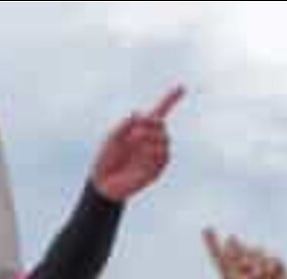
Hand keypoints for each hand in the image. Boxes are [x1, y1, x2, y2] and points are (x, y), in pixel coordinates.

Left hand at [91, 85, 184, 201]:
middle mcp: (150, 140)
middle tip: (136, 133)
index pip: (160, 112)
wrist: (104, 184)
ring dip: (152, 139)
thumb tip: (138, 113)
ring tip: (136, 144)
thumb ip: (123, 125)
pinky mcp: (156, 170)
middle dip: (151, 125)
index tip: (182, 87)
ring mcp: (154, 155)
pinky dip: (153, 154)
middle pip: (162, 125)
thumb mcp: (110, 138)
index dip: (171, 99)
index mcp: (141, 129)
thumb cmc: (105, 159)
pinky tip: (142, 158)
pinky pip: (163, 158)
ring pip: (165, 140)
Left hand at [203, 229, 286, 278]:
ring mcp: (261, 270)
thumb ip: (227, 258)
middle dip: (243, 256)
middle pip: (242, 248)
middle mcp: (245, 270)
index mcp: (230, 274)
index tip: (206, 229)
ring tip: (258, 278)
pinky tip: (269, 278)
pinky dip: (269, 266)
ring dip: (257, 263)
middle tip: (246, 272)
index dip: (213, 243)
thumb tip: (231, 237)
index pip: (220, 256)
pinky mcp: (278, 271)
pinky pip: (273, 256)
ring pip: (258, 250)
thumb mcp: (232, 277)